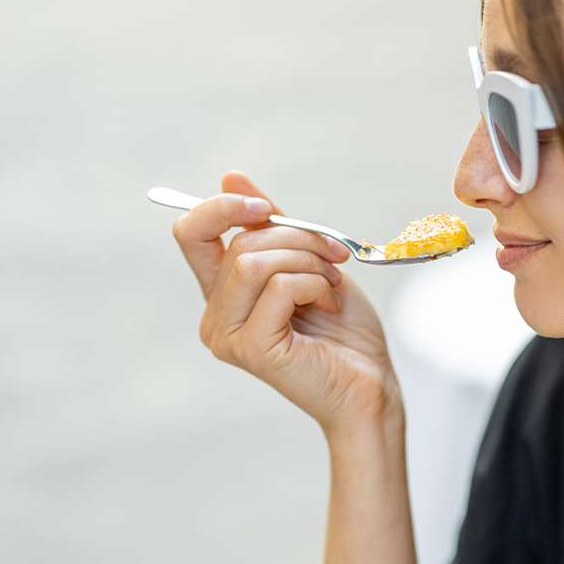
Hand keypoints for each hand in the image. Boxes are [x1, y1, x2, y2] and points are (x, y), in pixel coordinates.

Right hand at [172, 171, 399, 435]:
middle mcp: (215, 318)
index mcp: (222, 295)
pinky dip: (313, 284)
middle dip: (297, 237)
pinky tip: (327, 304)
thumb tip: (231, 177)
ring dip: (307, 261)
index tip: (263, 206)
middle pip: (239, 243)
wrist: (370, 386)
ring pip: (254, 261)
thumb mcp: (308, 262)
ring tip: (330, 285)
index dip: (222, 207)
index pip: (192, 234)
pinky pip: (279, 287)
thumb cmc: (344, 332)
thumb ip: (271, 226)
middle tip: (334, 257)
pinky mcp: (253, 349)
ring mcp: (229, 337)